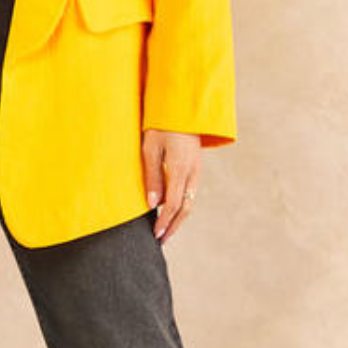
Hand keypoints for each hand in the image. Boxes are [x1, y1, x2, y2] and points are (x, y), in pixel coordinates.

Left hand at [142, 128, 201, 243]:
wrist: (183, 107)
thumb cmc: (161, 125)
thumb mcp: (150, 149)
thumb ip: (152, 177)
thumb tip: (153, 204)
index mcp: (180, 168)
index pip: (173, 204)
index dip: (165, 222)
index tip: (156, 234)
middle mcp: (192, 172)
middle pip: (186, 207)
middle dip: (174, 226)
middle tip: (162, 239)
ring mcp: (197, 169)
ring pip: (191, 201)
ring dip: (179, 218)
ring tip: (167, 230)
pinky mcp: (196, 166)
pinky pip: (192, 191)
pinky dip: (183, 205)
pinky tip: (174, 210)